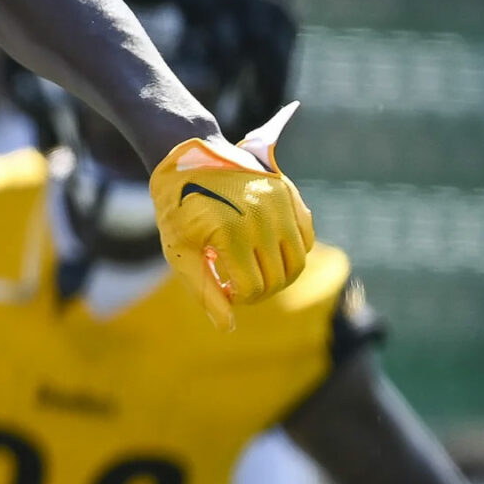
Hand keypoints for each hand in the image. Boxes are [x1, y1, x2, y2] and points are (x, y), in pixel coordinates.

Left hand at [148, 101, 314, 330]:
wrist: (187, 156)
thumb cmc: (177, 207)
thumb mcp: (179, 250)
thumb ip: (205, 289)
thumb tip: (228, 326)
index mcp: (231, 233)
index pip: (253, 288)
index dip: (237, 298)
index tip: (223, 289)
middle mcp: (262, 218)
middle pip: (278, 279)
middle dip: (258, 291)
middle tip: (236, 282)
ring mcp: (280, 204)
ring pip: (297, 262)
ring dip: (278, 276)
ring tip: (252, 270)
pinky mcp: (290, 194)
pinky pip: (306, 237)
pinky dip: (291, 252)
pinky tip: (266, 249)